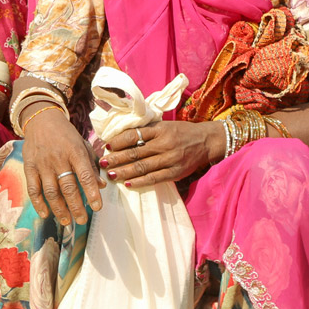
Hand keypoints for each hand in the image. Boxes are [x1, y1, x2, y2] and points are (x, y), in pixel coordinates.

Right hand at [22, 110, 103, 225]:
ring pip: (51, 191)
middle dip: (76, 207)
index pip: (85, 175)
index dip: (92, 193)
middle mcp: (59, 159)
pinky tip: (45, 214)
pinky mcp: (29, 167)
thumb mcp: (82, 145)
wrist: (41, 119)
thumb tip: (101, 186)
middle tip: (82, 220)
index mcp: (75, 152)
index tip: (97, 207)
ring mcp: (42, 164)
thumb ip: (91, 165)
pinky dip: (38, 203)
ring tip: (67, 221)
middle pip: (68, 187)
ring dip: (59, 209)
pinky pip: (33, 188)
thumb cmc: (66, 135)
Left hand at [102, 121, 220, 187]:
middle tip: (102, 162)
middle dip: (116, 158)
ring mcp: (170, 159)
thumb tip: (121, 137)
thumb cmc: (181, 132)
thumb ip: (147, 131)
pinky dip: (139, 181)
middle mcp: (164, 143)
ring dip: (124, 171)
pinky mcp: (176, 172)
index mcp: (160, 129)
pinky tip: (128, 183)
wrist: (205, 141)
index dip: (118, 141)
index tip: (107, 146)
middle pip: (135, 152)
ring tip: (110, 174)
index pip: (134, 134)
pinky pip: (154, 178)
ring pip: (142, 167)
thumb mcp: (165, 125)